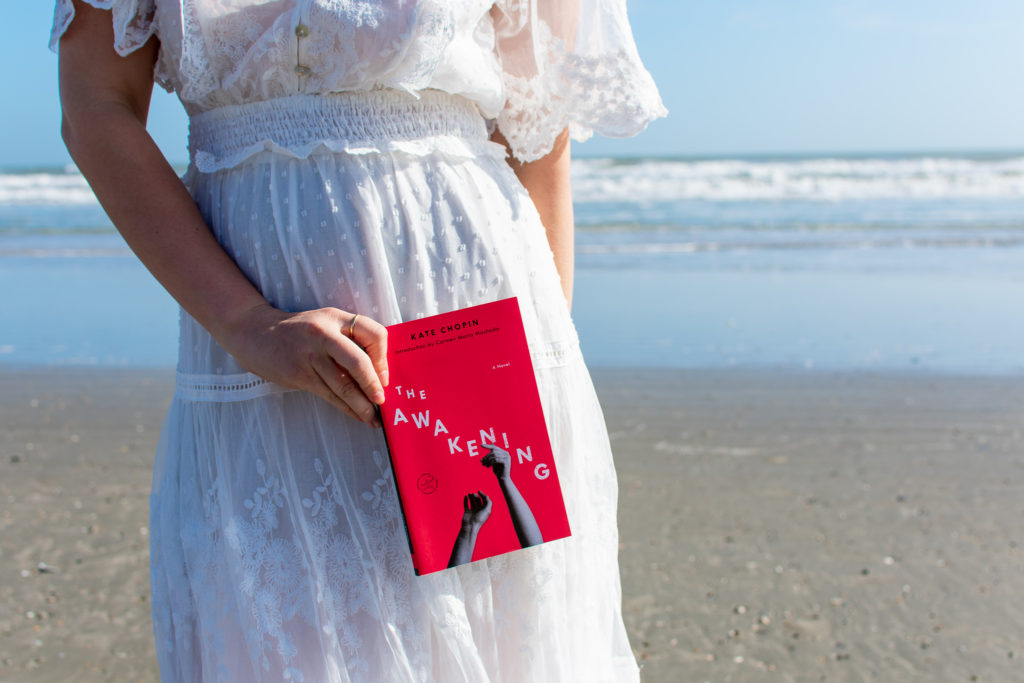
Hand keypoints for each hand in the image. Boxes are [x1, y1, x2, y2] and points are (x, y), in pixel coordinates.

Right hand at [222, 302, 388, 425]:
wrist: (256, 334)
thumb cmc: (300, 332)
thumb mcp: (326, 324)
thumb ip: (350, 338)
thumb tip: (380, 372)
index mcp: (336, 318)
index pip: (372, 332)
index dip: (383, 356)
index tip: (386, 376)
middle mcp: (324, 335)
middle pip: (358, 362)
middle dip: (373, 385)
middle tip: (383, 401)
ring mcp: (310, 356)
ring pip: (343, 385)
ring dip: (361, 405)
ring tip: (374, 419)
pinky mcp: (299, 374)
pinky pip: (329, 395)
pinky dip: (346, 408)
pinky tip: (357, 416)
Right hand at [460, 491, 491, 529]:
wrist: (470, 526)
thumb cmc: (479, 519)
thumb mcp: (487, 511)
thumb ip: (488, 503)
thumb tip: (487, 496)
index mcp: (484, 510)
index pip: (484, 501)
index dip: (483, 495)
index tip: (479, 491)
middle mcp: (479, 510)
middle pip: (478, 500)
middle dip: (476, 496)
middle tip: (473, 494)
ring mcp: (472, 511)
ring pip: (472, 502)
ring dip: (471, 497)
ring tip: (469, 494)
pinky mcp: (467, 512)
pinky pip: (466, 505)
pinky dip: (465, 500)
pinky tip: (465, 496)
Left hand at [481, 444, 511, 481]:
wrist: (503, 479)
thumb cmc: (498, 471)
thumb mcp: (494, 462)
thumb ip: (491, 456)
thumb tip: (485, 453)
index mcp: (504, 452)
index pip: (495, 447)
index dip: (488, 446)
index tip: (481, 445)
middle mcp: (506, 453)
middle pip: (493, 451)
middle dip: (486, 456)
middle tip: (481, 461)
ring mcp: (507, 457)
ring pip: (494, 455)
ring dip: (487, 460)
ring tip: (484, 464)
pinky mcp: (506, 462)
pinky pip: (496, 460)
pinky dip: (490, 462)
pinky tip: (488, 466)